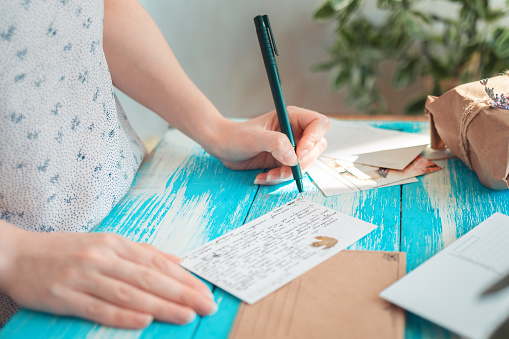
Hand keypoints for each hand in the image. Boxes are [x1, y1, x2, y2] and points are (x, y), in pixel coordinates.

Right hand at [0, 227, 216, 328]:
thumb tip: (177, 262)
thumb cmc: (67, 251)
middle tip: (206, 304)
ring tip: (185, 315)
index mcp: (114, 243)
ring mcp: (82, 277)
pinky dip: (122, 315)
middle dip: (181, 292)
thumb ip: (142, 253)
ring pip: (128, 292)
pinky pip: (97, 308)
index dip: (184, 277)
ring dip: (160, 305)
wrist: (17, 255)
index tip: (205, 290)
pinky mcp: (64, 297)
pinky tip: (143, 321)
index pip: (157, 262)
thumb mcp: (106, 244)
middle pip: (148, 277)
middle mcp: (102, 257)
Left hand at [212, 106, 329, 184]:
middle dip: (301, 163)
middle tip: (284, 170)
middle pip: (316, 147)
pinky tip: (263, 176)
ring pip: (305, 163)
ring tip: (268, 175)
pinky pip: (292, 173)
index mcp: (292, 117)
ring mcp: (292, 147)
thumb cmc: (236, 136)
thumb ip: (275, 143)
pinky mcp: (285, 160)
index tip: (298, 154)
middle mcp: (295, 131)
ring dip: (289, 174)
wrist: (223, 147)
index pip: (319, 124)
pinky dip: (280, 178)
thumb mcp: (254, 138)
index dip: (314, 139)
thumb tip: (293, 157)